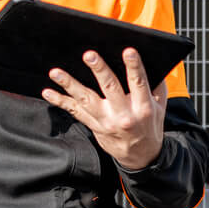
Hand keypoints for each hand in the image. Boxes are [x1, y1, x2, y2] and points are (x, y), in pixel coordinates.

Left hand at [41, 48, 165, 170]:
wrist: (140, 156)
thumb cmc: (150, 126)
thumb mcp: (161, 107)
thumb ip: (157, 86)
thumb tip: (153, 60)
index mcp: (143, 108)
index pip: (139, 84)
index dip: (134, 67)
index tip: (128, 51)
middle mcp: (123, 114)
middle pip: (110, 88)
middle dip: (99, 70)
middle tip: (89, 55)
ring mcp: (106, 121)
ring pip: (85, 100)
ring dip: (69, 84)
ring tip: (56, 72)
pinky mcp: (93, 125)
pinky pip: (74, 112)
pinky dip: (60, 101)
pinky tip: (48, 92)